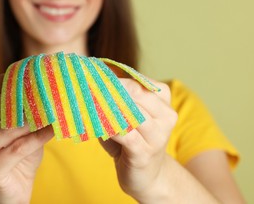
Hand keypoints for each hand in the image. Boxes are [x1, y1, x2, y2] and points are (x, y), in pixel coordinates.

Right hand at [0, 74, 53, 203]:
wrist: (9, 187)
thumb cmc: (11, 150)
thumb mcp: (12, 123)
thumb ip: (18, 104)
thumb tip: (41, 81)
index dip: (14, 82)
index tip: (37, 75)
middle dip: (24, 99)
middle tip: (48, 92)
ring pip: (5, 129)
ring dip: (32, 119)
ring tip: (52, 110)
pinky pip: (18, 149)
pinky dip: (37, 137)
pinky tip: (52, 129)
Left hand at [99, 78, 177, 199]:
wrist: (147, 176)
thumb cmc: (133, 139)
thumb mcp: (128, 114)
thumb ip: (117, 97)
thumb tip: (93, 80)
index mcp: (163, 100)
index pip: (139, 82)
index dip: (115, 79)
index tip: (93, 76)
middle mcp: (166, 116)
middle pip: (137, 93)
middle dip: (110, 89)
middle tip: (87, 86)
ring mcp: (157, 136)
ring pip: (132, 113)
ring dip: (107, 107)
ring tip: (88, 102)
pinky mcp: (144, 153)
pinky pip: (125, 135)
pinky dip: (108, 128)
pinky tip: (96, 125)